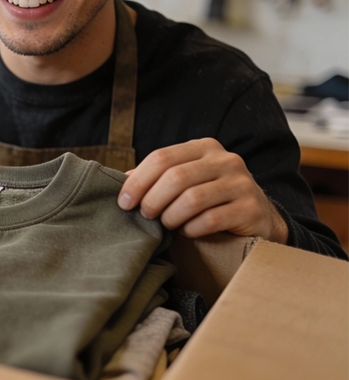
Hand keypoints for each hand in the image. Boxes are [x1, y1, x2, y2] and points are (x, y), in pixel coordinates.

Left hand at [117, 138, 288, 242]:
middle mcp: (226, 160)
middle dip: (153, 200)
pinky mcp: (250, 208)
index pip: (161, 158)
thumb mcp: (186, 179)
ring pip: (192, 199)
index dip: (137, 181)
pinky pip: (211, 220)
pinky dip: (192, 229)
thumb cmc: (211, 198)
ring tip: (167, 224)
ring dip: (171, 216)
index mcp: (204, 147)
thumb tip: (122, 179)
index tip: (124, 202)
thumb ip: (158, 176)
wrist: (257, 216)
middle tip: (146, 215)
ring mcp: (241, 183)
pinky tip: (188, 231)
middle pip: (175, 177)